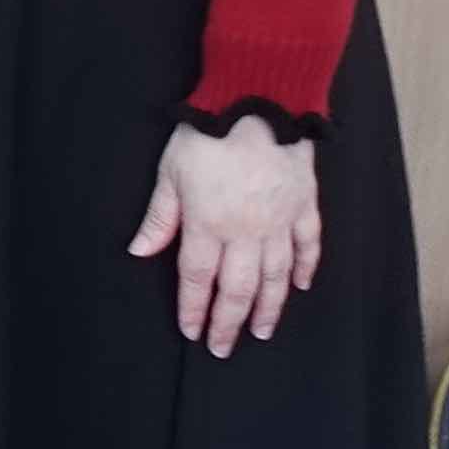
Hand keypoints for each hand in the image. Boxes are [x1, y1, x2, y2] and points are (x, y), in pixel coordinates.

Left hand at [130, 116, 321, 354]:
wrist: (259, 100)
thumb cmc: (208, 133)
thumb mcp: (170, 172)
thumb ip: (160, 216)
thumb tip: (139, 251)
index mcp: (208, 224)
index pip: (197, 278)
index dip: (193, 308)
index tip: (191, 330)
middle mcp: (246, 231)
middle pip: (237, 288)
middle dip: (229, 322)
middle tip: (224, 348)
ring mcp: (280, 220)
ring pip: (276, 276)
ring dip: (268, 307)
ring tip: (262, 331)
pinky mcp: (305, 204)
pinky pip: (309, 244)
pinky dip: (306, 268)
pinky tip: (302, 286)